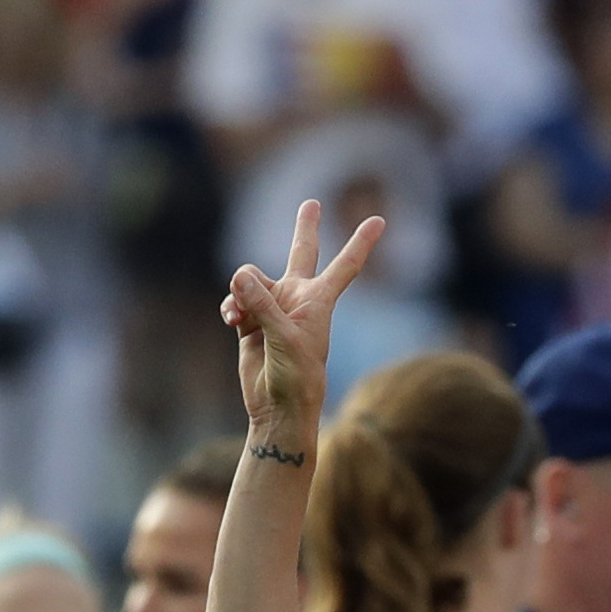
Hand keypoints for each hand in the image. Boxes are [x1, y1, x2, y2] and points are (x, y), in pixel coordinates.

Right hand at [220, 199, 384, 433]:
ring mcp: (273, 309)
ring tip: (240, 317)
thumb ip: (262, 303)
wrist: (278, 407)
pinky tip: (232, 321)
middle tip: (311, 203)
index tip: (380, 220)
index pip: (345, 266)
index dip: (361, 242)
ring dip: (240, 294)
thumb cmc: (296, 376)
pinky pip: (235, 301)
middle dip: (305, 228)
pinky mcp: (251, 322)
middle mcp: (297, 299)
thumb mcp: (284, 337)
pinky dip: (230, 307)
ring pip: (250, 280)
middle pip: (302, 253)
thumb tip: (239, 276)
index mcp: (318, 301)